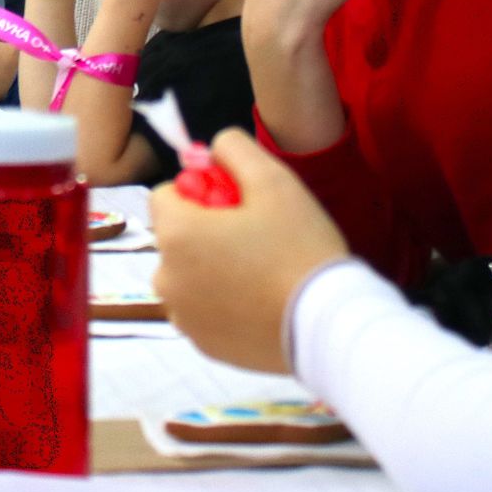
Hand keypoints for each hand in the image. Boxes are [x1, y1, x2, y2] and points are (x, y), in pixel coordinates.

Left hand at [150, 131, 349, 374]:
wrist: (326, 325)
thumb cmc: (299, 248)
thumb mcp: (273, 180)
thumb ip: (235, 149)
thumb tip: (214, 146)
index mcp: (175, 235)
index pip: (165, 195)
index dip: (200, 191)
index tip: (236, 203)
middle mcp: (166, 278)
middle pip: (175, 236)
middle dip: (204, 230)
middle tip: (254, 237)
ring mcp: (182, 316)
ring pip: (187, 275)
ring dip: (210, 267)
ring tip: (260, 271)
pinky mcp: (202, 345)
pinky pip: (202, 309)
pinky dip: (220, 302)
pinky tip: (259, 302)